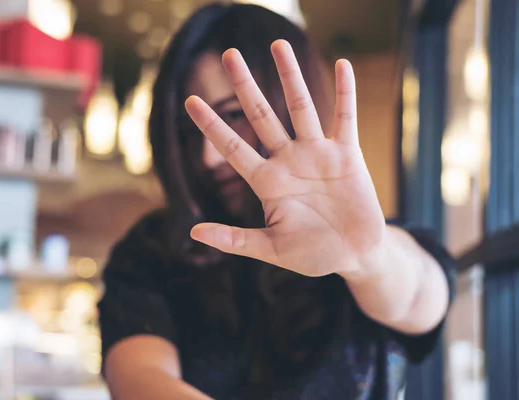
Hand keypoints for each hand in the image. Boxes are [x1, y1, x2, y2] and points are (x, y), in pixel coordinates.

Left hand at [184, 40, 385, 277]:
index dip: (211, 125)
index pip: (233, 147)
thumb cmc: (311, 254)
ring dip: (290, 77)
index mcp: (267, 182)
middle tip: (229, 55)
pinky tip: (343, 65)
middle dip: (245, 86)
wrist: (353, 255)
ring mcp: (317, 155)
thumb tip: (192, 232)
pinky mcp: (347, 155)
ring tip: (278, 44)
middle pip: (261, 116)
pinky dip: (345, 94)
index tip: (190, 100)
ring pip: (301, 108)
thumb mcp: (270, 249)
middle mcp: (288, 161)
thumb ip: (235, 239)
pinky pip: (345, 118)